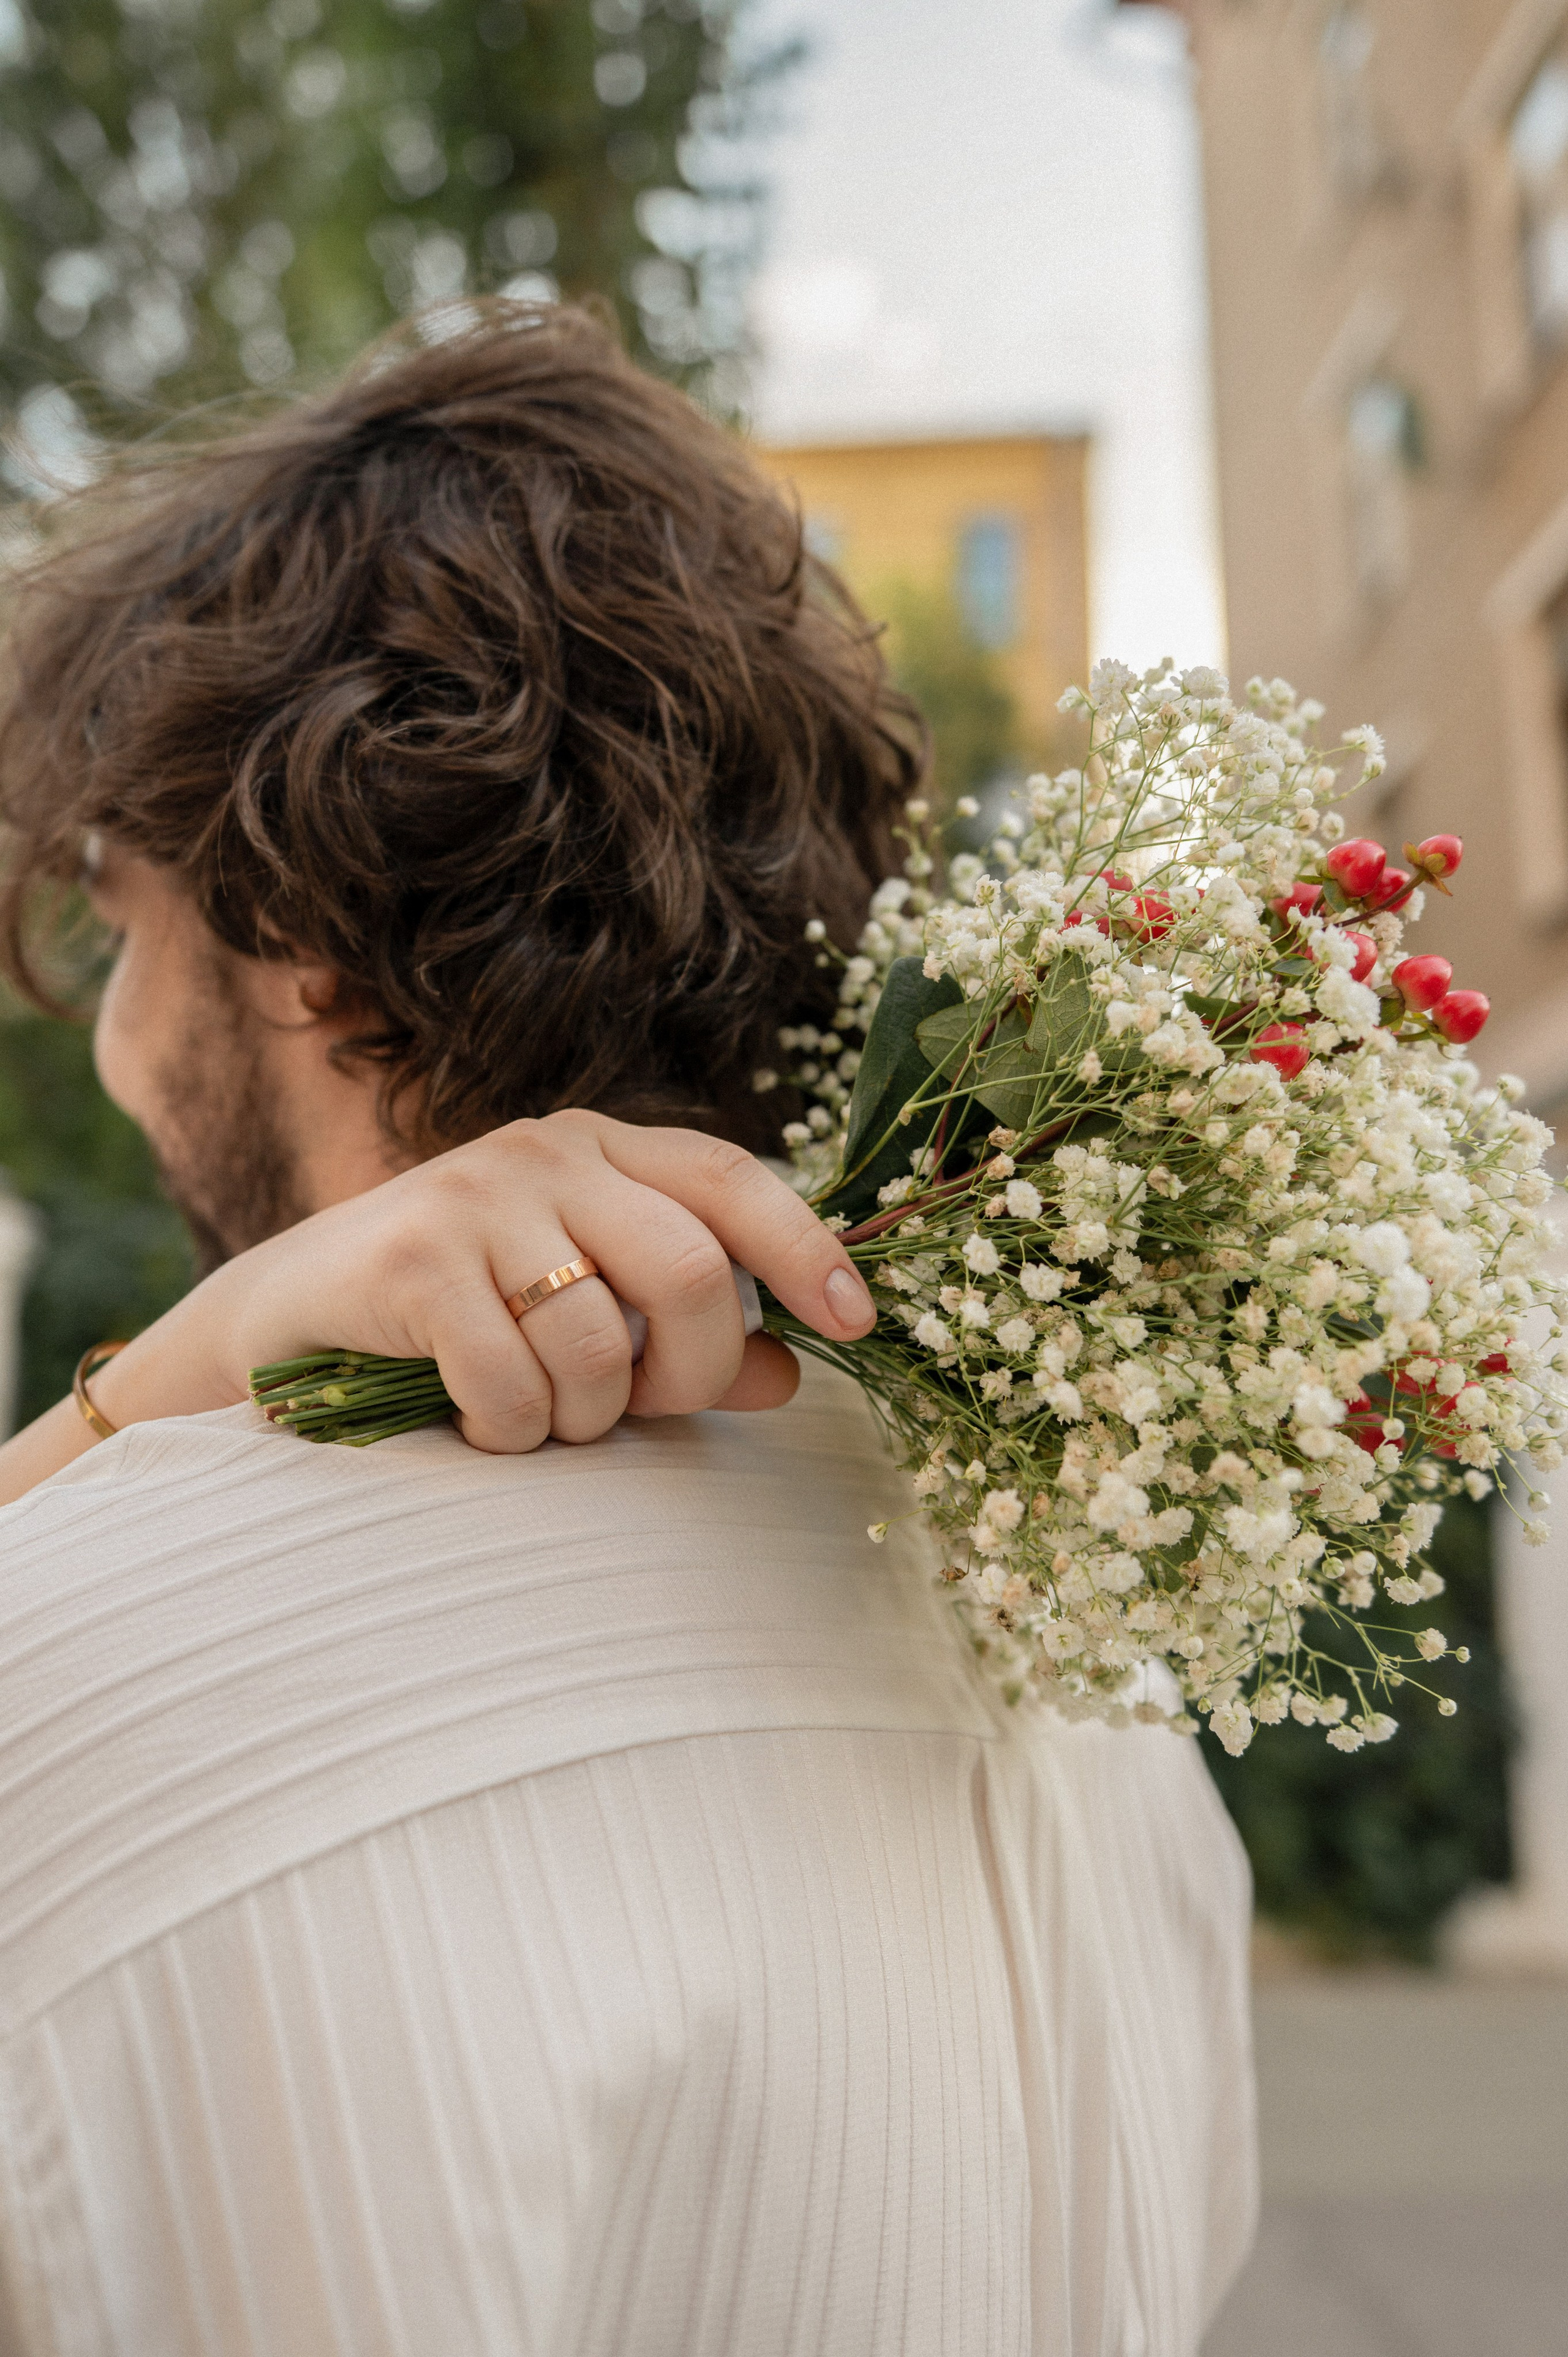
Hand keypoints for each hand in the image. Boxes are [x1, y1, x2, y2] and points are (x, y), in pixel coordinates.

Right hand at [101, 1112, 876, 1456]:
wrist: (290, 1313)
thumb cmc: (463, 1316)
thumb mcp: (587, 1314)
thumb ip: (687, 1340)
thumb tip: (791, 1379)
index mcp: (604, 1148)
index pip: (733, 1180)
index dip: (806, 1250)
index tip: (857, 1323)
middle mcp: (547, 1151)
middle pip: (690, 1271)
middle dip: (689, 1371)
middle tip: (644, 1410)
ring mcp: (476, 1198)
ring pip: (600, 1343)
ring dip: (583, 1417)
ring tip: (539, 1415)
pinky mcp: (412, 1262)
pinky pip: (513, 1382)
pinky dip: (511, 1431)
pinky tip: (476, 1421)